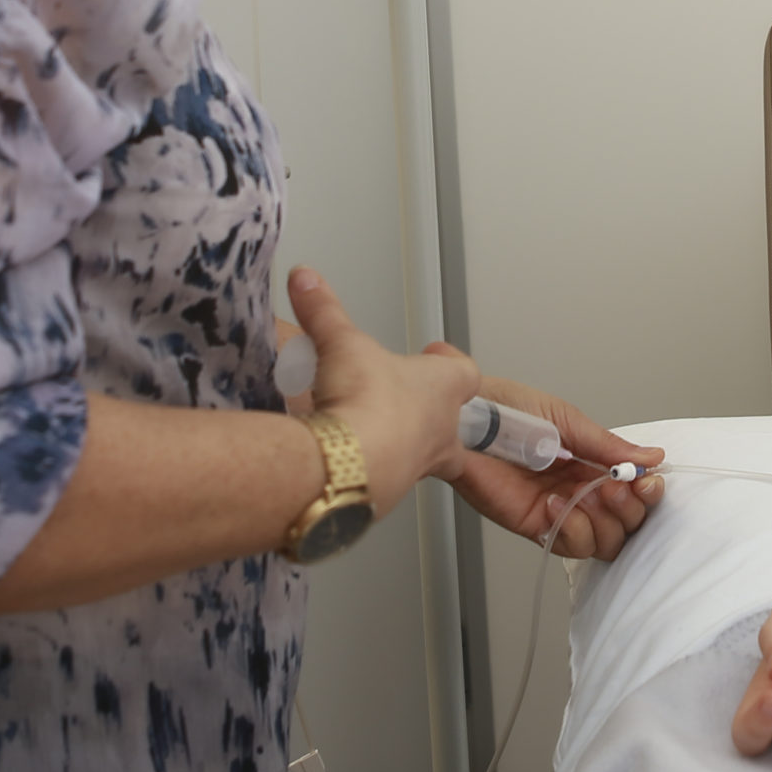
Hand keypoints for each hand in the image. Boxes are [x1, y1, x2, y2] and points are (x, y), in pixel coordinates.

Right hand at [288, 267, 476, 517]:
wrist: (350, 463)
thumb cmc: (367, 399)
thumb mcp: (341, 343)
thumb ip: (324, 310)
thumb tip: (305, 276)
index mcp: (443, 388)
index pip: (467, 375)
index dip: (452, 364)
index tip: (435, 355)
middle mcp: (440, 431)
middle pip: (457, 426)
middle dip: (434, 417)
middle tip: (405, 406)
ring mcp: (418, 468)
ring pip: (424, 458)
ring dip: (402, 446)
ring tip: (369, 434)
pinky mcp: (389, 495)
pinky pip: (388, 482)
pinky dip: (372, 473)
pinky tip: (346, 464)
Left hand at [447, 376, 664, 560]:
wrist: (467, 419)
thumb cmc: (507, 408)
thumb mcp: (568, 420)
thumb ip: (608, 445)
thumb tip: (651, 458)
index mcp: (591, 461)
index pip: (635, 490)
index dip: (647, 491)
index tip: (647, 481)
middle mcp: (579, 489)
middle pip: (626, 522)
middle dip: (629, 508)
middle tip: (617, 487)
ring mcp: (559, 509)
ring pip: (604, 541)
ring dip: (605, 521)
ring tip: (590, 494)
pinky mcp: (533, 525)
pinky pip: (568, 544)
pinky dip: (573, 528)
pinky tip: (557, 502)